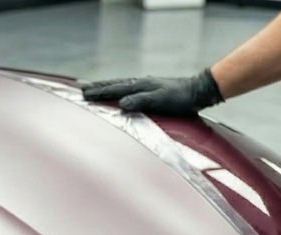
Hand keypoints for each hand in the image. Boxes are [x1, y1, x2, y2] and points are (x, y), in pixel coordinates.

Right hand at [81, 69, 222, 115]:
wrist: (197, 92)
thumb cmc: (180, 99)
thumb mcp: (160, 100)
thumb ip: (141, 101)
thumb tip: (122, 104)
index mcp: (140, 86)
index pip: (114, 89)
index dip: (99, 92)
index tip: (84, 93)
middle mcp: (140, 84)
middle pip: (114, 85)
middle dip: (98, 88)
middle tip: (82, 90)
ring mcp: (145, 86)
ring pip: (120, 86)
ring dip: (107, 88)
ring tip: (95, 89)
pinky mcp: (150, 90)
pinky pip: (128, 89)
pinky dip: (118, 91)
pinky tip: (119, 93)